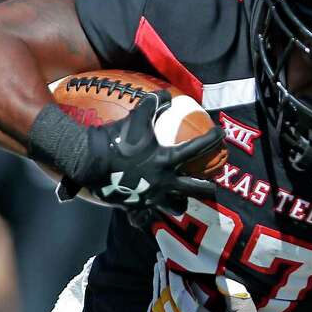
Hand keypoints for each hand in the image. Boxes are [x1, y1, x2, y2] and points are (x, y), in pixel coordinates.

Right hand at [42, 91, 220, 211]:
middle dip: (208, 187)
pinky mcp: (136, 207)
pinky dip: (146, 217)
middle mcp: (164, 182)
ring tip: (181, 199)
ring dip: (180, 203)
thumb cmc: (116, 139)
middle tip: (212, 184)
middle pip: (196, 189)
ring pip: (175, 207)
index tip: (221, 134)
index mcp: (167, 160)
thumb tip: (166, 93)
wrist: (90, 161)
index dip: (212, 140)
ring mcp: (151, 197)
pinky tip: (145, 215)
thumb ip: (153, 104)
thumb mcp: (136, 117)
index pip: (197, 148)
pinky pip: (145, 218)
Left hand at [145, 255, 278, 311]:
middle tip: (160, 259)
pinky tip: (156, 301)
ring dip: (157, 291)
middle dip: (162, 278)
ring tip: (158, 274)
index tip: (170, 256)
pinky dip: (154, 310)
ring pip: (157, 311)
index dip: (173, 273)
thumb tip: (221, 275)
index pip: (177, 291)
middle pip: (163, 299)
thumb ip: (235, 294)